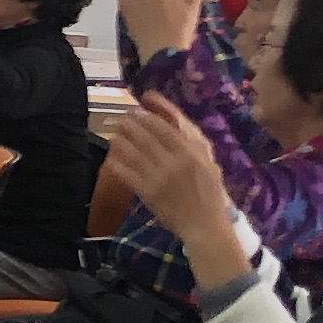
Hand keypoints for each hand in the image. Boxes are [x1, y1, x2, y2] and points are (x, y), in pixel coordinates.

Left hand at [103, 93, 240, 259]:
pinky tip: (112, 157)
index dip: (153, 109)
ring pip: (134, 151)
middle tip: (123, 116)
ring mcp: (160, 176)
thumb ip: (193, 141)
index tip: (143, 99)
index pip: (168, 124)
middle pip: (147, 135)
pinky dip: (118, 163)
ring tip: (115, 132)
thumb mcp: (208, 161)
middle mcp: (175, 161)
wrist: (204, 224)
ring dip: (121, 139)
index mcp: (192, 152)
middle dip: (132, 122)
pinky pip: (128, 173)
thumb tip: (175, 119)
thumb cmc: (210, 192)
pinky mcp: (148, 192)